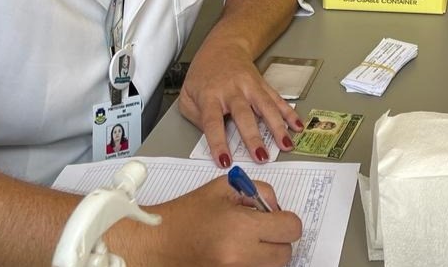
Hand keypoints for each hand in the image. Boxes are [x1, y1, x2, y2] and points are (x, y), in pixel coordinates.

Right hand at [128, 175, 301, 266]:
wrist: (156, 243)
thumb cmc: (186, 214)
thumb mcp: (223, 188)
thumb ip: (258, 191)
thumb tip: (277, 208)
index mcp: (241, 227)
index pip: (291, 228)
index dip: (285, 220)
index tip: (275, 218)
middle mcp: (241, 256)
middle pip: (285, 254)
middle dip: (277, 240)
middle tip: (260, 232)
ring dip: (266, 256)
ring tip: (244, 243)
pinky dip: (252, 265)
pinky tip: (235, 254)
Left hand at [179, 41, 301, 167]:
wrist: (223, 47)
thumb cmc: (203, 74)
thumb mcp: (187, 95)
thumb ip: (195, 117)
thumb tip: (210, 136)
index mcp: (210, 95)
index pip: (213, 122)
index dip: (218, 142)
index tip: (225, 161)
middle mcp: (232, 90)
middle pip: (244, 115)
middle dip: (253, 137)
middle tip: (261, 157)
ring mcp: (250, 86)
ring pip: (265, 107)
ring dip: (277, 127)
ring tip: (286, 144)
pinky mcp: (262, 85)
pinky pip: (277, 100)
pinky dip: (289, 113)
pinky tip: (297, 126)